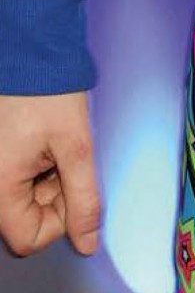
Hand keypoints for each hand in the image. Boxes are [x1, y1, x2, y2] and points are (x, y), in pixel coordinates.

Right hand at [0, 91, 100, 257]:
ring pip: (25, 198)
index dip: (59, 220)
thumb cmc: (48, 90)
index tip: (72, 186)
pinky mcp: (0, 157)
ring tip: (54, 143)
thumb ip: (83, 198)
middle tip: (65, 157)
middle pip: (26, 218)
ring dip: (48, 178)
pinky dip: (38, 166)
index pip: (28, 239)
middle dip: (55, 194)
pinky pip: (19, 178)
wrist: (31, 50)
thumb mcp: (76, 145)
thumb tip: (87, 242)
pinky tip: (45, 140)